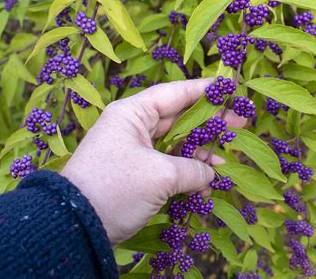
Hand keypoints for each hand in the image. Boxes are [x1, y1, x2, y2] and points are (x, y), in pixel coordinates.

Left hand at [61, 79, 243, 244]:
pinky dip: (187, 172)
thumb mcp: (160, 176)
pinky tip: (206, 183)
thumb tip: (211, 173)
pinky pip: (168, 165)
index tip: (228, 89)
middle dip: (208, 124)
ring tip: (224, 162)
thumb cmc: (116, 188)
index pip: (174, 93)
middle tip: (239, 124)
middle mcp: (133, 127)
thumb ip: (193, 169)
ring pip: (175, 144)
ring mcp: (135, 151)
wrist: (76, 226)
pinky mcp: (136, 172)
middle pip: (178, 118)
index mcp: (132, 114)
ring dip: (199, 153)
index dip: (203, 90)